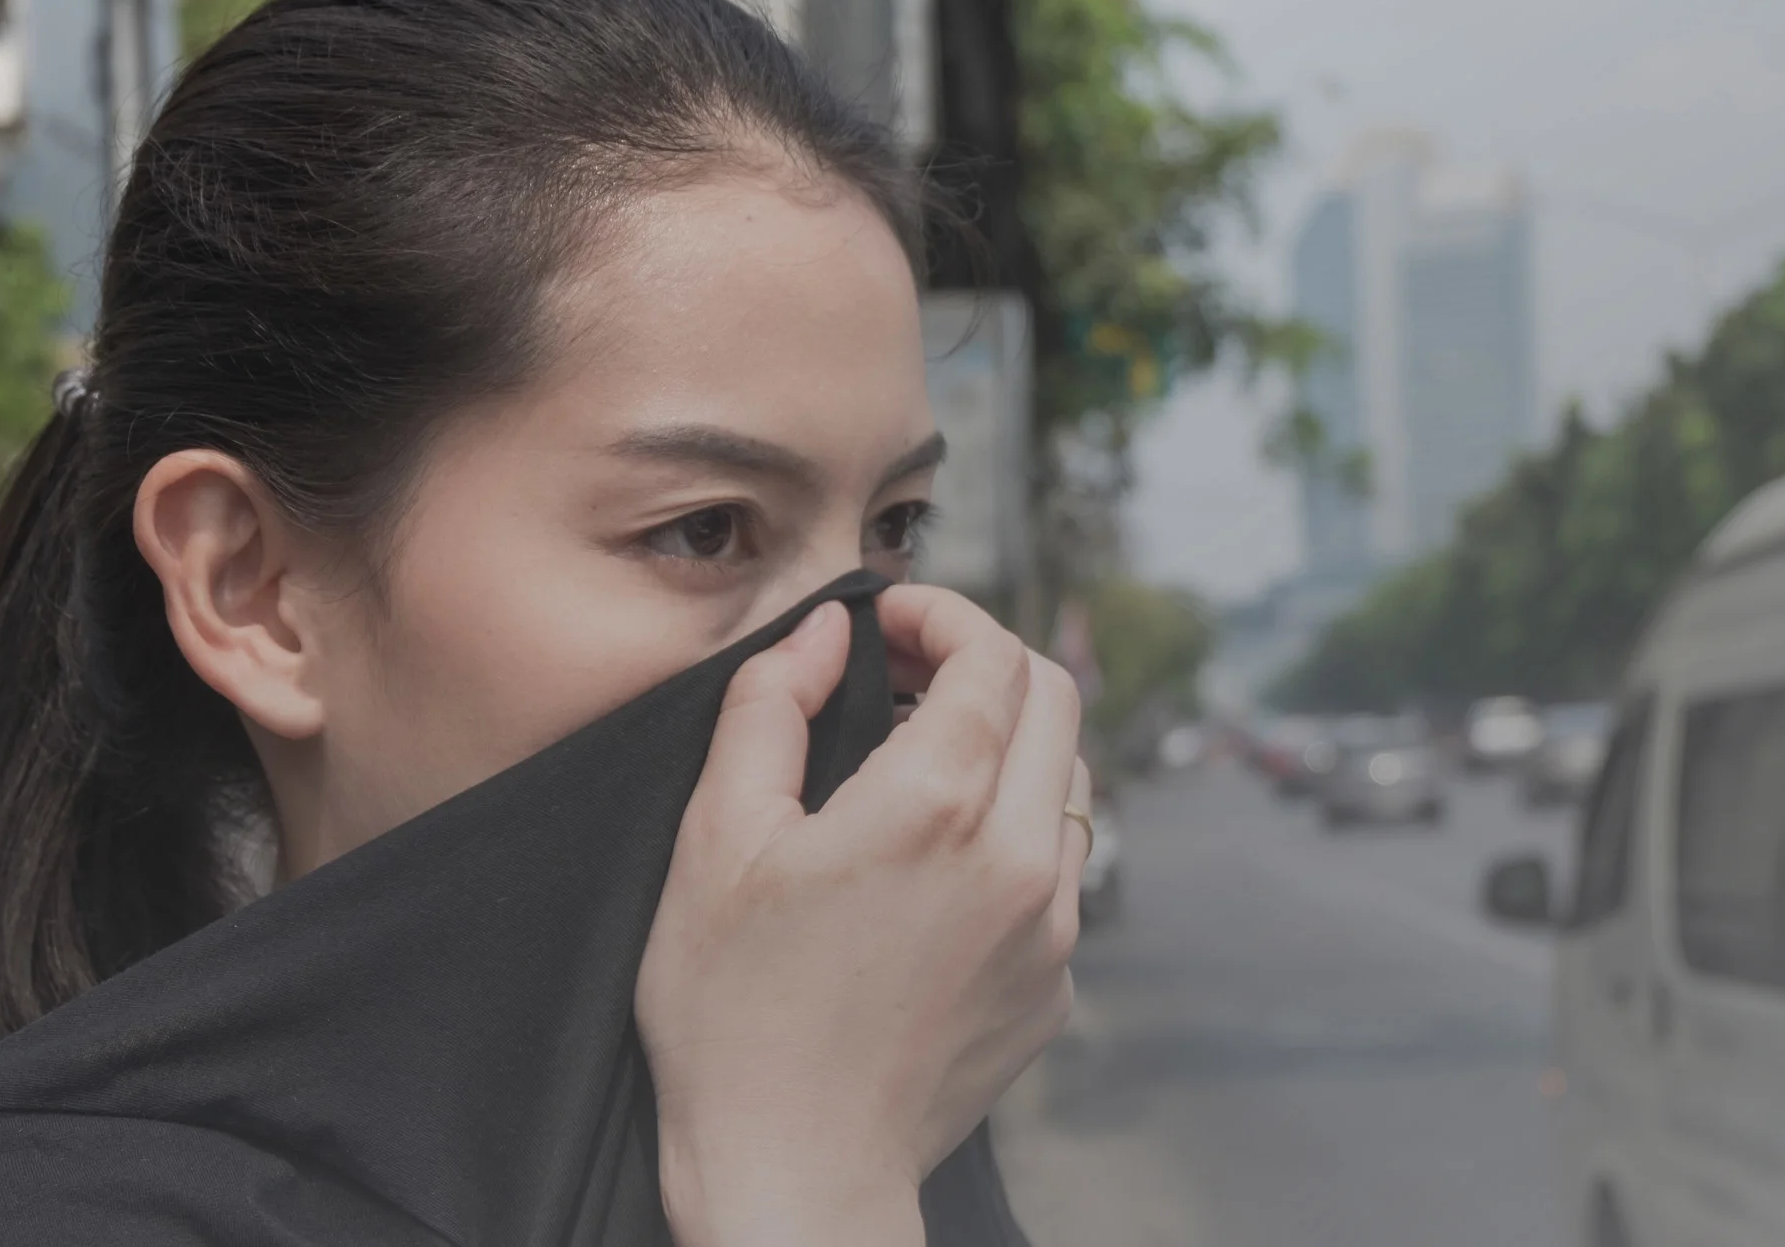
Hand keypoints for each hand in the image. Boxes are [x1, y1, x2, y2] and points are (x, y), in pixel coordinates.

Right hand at [636, 586, 1089, 1246]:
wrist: (795, 1172)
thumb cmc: (736, 1017)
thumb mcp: (714, 842)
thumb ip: (770, 708)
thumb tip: (825, 634)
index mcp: (936, 805)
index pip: (991, 654)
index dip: (942, 612)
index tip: (890, 620)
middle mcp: (1021, 855)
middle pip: (1055, 696)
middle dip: (985, 659)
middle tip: (905, 671)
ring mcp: (1054, 924)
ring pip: (1070, 778)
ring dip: (1009, 740)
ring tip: (921, 756)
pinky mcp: (1056, 981)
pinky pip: (1062, 866)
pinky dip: (1014, 827)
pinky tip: (937, 858)